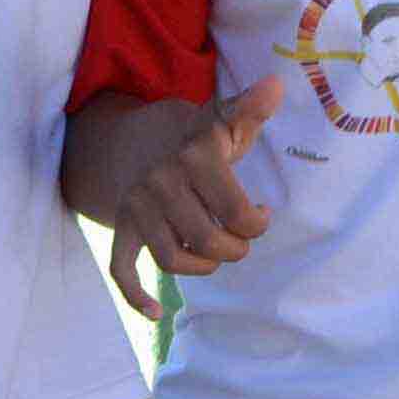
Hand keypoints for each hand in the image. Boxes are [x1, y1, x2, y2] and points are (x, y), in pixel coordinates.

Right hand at [111, 76, 285, 281]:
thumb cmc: (192, 136)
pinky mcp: (122, 227)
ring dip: (202, 268)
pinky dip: (136, 296)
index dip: (257, 223)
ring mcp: (138, 207)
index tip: (262, 214)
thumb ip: (250, 109)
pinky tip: (156, 314)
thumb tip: (276, 84)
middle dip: (235, 250)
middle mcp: (163, 182)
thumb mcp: (221, 119)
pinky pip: (122, 269)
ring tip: (215, 255)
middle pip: (208, 242)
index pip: (236, 212)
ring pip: (173, 260)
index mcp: (195, 157)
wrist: (129, 137)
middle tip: (241, 240)